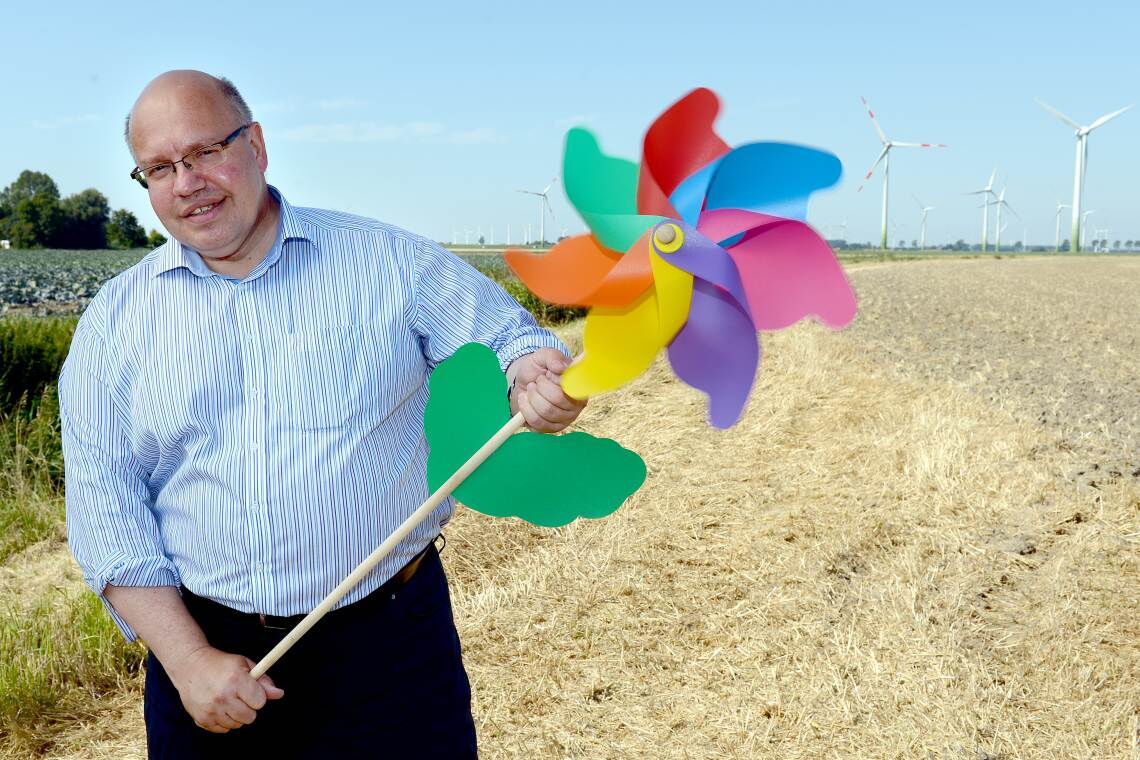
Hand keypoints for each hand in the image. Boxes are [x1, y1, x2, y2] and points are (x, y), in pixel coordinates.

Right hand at [166, 645, 284, 732]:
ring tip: (228, 700)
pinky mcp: (201, 719)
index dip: (258, 696)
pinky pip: (223, 729)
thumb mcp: (245, 664)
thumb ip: (263, 680)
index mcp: (236, 680)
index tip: (251, 690)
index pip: (260, 702)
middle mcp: (223, 697)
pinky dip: (223, 721)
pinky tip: (219, 707)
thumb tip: (278, 694)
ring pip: (237, 725)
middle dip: (248, 707)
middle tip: (239, 696)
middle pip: (250, 717)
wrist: (190, 666)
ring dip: (236, 714)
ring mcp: (211, 710)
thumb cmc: (221, 664)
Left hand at [508, 348, 586, 432]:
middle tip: (534, 383)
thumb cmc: (537, 369)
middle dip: (538, 390)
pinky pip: (538, 424)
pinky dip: (526, 410)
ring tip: (529, 391)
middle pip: (555, 402)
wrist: (524, 383)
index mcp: (578, 386)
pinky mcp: (552, 429)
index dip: (550, 383)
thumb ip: (552, 357)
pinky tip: (525, 401)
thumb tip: (561, 367)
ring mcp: (565, 419)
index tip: (543, 375)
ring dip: (531, 399)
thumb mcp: (543, 356)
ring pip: (545, 413)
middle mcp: (576, 405)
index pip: (568, 390)